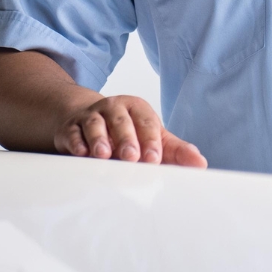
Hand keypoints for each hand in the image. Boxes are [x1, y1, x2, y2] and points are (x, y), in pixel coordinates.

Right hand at [54, 94, 206, 167]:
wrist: (86, 118)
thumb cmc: (126, 131)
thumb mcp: (152, 137)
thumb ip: (175, 150)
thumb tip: (200, 164)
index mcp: (138, 108)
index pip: (147, 122)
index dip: (151, 141)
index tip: (154, 159)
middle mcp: (114, 108)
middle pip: (121, 121)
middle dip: (127, 139)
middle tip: (131, 158)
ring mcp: (91, 115)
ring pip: (95, 124)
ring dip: (99, 139)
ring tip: (104, 155)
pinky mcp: (71, 127)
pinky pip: (73, 132)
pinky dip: (77, 142)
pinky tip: (81, 153)